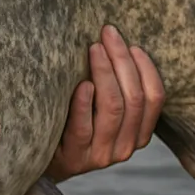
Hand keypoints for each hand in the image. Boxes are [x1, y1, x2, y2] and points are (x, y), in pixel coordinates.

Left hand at [45, 25, 164, 181]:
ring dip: (105, 73)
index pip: (154, 99)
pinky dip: (84, 103)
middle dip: (122, 60)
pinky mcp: (75, 158)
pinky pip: (83, 127)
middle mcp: (125, 147)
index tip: (133, 45)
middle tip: (108, 34)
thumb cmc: (71, 123)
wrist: (40, 159)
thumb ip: (114, 88)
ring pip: (112, 109)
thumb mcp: (99, 110)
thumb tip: (114, 41)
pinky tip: (82, 84)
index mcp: (138, 134)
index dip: (146, 69)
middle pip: (134, 98)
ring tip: (95, 48)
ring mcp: (101, 155)